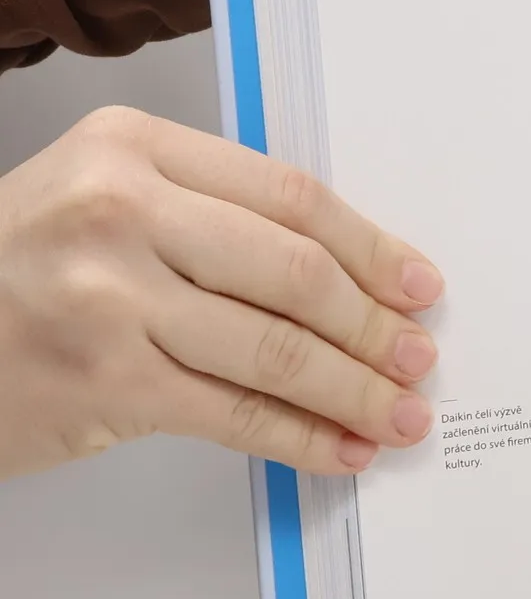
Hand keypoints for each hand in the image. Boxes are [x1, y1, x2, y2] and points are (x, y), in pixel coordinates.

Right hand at [0, 107, 442, 480]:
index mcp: (134, 147)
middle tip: (422, 357)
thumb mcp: (105, 201)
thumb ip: (212, 216)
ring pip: (276, 350)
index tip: (420, 286)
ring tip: (403, 414)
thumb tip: (353, 280)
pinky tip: (343, 450)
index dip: (372, 248)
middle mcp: (120, 212)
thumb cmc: (20, 268)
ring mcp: (108, 300)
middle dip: (374, 327)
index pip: (291, 197)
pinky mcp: (103, 383)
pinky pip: (236, 414)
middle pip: (295, 273)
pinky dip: (303, 438)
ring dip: (356, 391)